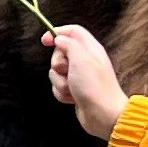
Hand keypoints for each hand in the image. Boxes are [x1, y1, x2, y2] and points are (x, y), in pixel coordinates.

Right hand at [48, 25, 127, 140]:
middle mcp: (85, 61)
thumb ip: (69, 45)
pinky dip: (61, 93)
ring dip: (59, 82)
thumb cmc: (95, 87)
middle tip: (66, 71)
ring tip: (72, 89)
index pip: (72, 31)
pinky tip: (72, 98)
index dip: (57, 33)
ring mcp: (79, 76)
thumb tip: (58, 39)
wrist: (103, 115)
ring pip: (56, 72)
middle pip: (60, 52)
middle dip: (57, 64)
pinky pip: (58, 86)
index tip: (44, 41)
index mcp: (90, 49)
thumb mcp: (82, 60)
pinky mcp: (74, 89)